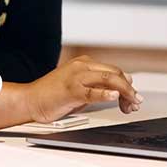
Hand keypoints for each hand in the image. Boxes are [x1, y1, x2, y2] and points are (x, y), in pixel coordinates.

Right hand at [24, 55, 143, 122]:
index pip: (114, 71)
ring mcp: (76, 77)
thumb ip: (96, 87)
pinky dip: (105, 94)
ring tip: (132, 103)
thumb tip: (118, 91)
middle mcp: (81, 67)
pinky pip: (92, 91)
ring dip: (125, 92)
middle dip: (129, 89)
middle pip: (115, 74)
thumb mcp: (79, 88)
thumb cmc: (52, 96)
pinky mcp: (70, 90)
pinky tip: (114, 97)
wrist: (30, 101)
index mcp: (84, 63)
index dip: (127, 84)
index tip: (133, 98)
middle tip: (136, 102)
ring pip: (108, 79)